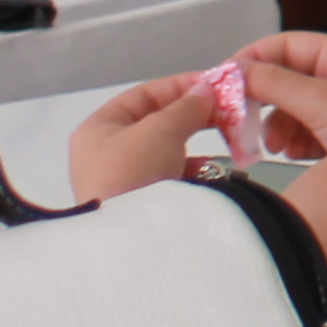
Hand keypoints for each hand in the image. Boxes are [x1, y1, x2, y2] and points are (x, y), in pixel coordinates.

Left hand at [69, 74, 217, 202]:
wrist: (129, 242)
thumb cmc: (135, 172)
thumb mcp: (162, 129)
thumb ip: (187, 106)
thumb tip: (206, 90)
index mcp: (98, 129)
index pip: (143, 95)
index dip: (180, 86)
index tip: (215, 84)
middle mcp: (105, 153)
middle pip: (156, 123)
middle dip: (193, 117)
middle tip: (228, 111)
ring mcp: (122, 181)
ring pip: (166, 151)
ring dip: (195, 145)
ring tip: (227, 141)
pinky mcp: (140, 205)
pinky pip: (171, 179)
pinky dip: (193, 172)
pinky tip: (214, 172)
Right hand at [231, 30, 326, 161]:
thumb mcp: (321, 102)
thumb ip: (276, 84)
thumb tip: (237, 71)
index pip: (290, 45)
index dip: (256, 58)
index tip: (229, 77)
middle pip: (289, 79)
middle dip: (266, 102)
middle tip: (242, 118)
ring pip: (295, 108)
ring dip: (279, 127)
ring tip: (277, 147)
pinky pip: (307, 132)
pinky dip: (296, 142)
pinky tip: (295, 154)